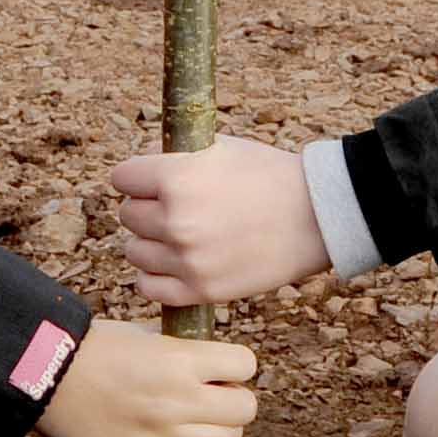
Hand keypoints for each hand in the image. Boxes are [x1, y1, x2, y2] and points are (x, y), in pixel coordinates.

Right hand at [36, 318, 258, 436]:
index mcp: (178, 360)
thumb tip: (206, 358)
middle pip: (244, 408)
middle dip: (236, 400)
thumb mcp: (140, 333)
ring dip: (226, 434)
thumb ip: (177, 347)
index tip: (225, 369)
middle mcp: (177, 400)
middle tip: (218, 398)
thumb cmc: (89, 349)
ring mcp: (161, 436)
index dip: (237, 366)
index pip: (244, 364)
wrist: (42, 376)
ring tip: (211, 427)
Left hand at [110, 138, 329, 308]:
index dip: (138, 178)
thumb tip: (139, 171)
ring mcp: (187, 259)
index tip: (153, 182)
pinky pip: (149, 287)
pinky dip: (156, 276)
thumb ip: (175, 157)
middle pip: (127, 216)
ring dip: (151, 243)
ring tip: (180, 237)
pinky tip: (176, 263)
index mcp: (176, 178)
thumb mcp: (220, 147)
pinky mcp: (201, 289)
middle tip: (178, 209)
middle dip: (148, 209)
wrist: (315, 216)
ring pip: (134, 252)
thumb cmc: (269, 176)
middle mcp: (175, 221)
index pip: (122, 178)